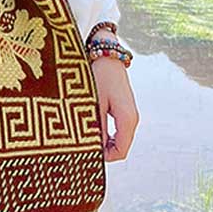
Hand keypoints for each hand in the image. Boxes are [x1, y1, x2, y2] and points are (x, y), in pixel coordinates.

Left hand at [90, 32, 139, 161]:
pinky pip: (115, 129)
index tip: (84, 152)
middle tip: (80, 144)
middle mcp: (132, 119)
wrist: (105, 54)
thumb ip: (95, 128)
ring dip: (101, 141)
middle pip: (119, 148)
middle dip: (102, 150)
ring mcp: (129, 114)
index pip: (120, 152)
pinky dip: (103, 132)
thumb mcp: (93, 103)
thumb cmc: (97, 76)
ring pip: (117, 139)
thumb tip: (93, 149)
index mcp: (128, 119)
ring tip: (82, 134)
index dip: (103, 158)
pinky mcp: (123, 108)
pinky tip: (88, 126)